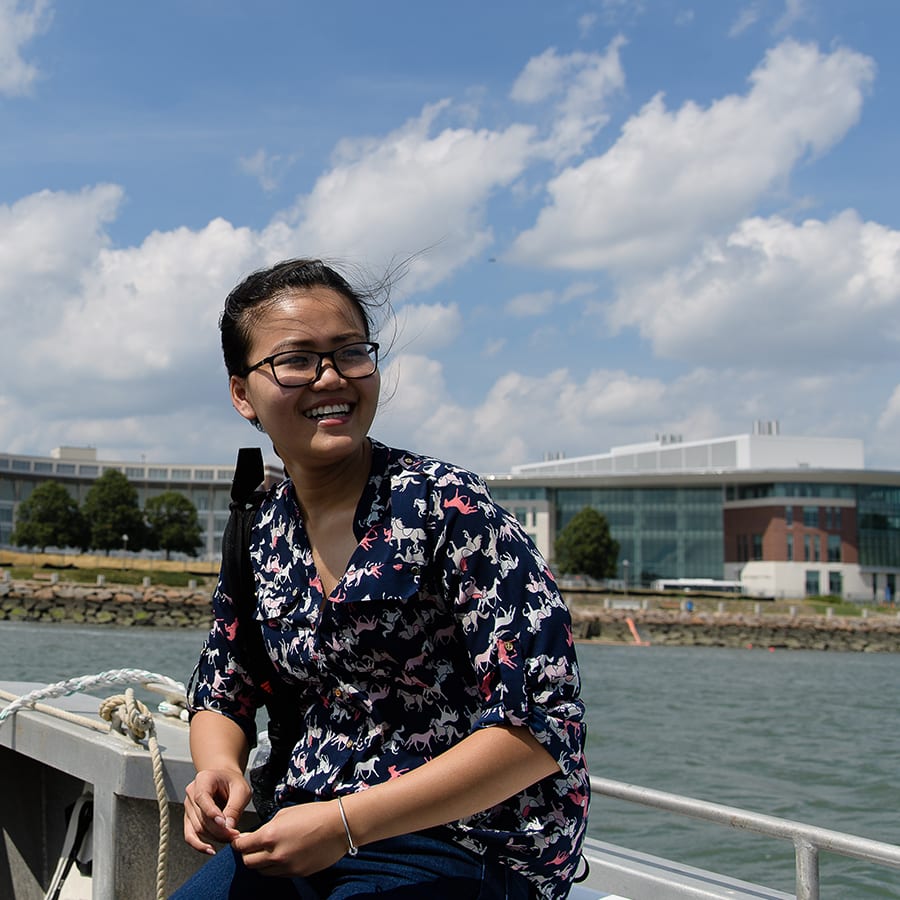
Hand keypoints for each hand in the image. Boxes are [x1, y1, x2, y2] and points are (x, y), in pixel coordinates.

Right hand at [183, 767, 251, 853]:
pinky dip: (199, 845)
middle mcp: (191, 793)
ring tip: (230, 838)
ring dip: (214, 837)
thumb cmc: (233, 782)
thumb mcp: (241, 789)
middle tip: (235, 835)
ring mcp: (188, 806)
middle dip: (219, 830)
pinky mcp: (189, 819)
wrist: (225, 779)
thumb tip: (228, 827)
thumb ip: (235, 807)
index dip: (212, 813)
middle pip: (201, 817)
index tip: (224, 824)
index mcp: (203, 779)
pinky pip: (190, 835)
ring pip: (197, 828)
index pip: (202, 798)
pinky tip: (210, 849)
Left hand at [232, 801, 348, 876]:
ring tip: (268, 851)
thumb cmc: (313, 814)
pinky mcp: (296, 874)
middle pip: (248, 862)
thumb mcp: (285, 813)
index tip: (238, 840)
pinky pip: (277, 874)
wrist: (338, 826)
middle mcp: (275, 855)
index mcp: (270, 836)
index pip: (242, 846)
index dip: (237, 842)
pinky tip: (282, 855)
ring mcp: (286, 867)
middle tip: (251, 846)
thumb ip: (267, 827)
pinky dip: (275, 867)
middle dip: (246, 854)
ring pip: (261, 871)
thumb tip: (255, 836)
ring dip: (260, 862)